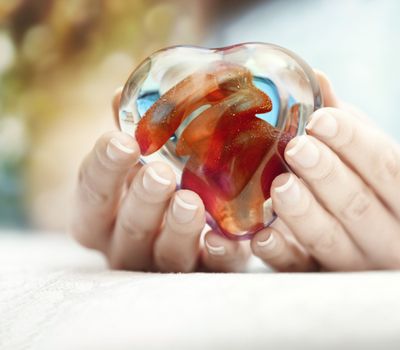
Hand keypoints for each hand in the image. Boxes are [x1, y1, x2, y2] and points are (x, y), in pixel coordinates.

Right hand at [69, 92, 249, 271]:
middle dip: (143, 200)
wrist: (194, 228)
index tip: (123, 140)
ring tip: (190, 202)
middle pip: (128, 228)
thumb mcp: (141, 159)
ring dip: (177, 228)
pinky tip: (224, 240)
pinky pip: (210, 271)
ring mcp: (165, 263)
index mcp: (102, 213)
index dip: (104, 166)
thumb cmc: (156, 183)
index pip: (92, 190)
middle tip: (159, 174)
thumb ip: (134, 132)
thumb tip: (120, 93)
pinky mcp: (204, 273)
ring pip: (165, 255)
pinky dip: (217, 256)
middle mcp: (126, 244)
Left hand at [250, 71, 399, 270]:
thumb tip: (314, 76)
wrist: (381, 224)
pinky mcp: (325, 279)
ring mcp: (361, 266)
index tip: (319, 118)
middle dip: (325, 174)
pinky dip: (280, 252)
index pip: (389, 168)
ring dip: (302, 211)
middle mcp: (399, 242)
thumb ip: (342, 116)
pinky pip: (301, 270)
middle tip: (295, 147)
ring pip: (330, 240)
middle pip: (359, 206)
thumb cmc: (371, 175)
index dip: (353, 142)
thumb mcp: (368, 145)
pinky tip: (260, 234)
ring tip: (279, 183)